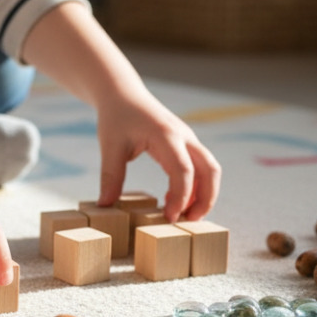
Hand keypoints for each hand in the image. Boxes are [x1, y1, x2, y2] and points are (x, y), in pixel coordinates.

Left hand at [94, 87, 220, 221]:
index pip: (183, 170)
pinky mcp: (185, 143)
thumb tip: (105, 205)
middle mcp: (183, 136)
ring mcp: (187, 139)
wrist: (123, 94)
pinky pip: (199, 167)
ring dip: (204, 193)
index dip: (180, 196)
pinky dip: (194, 186)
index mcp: (166, 135)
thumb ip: (111, 176)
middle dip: (206, 198)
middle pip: (210, 170)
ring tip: (185, 216)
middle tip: (190, 222)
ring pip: (209, 169)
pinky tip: (174, 200)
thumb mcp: (110, 146)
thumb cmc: (116, 117)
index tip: (170, 217)